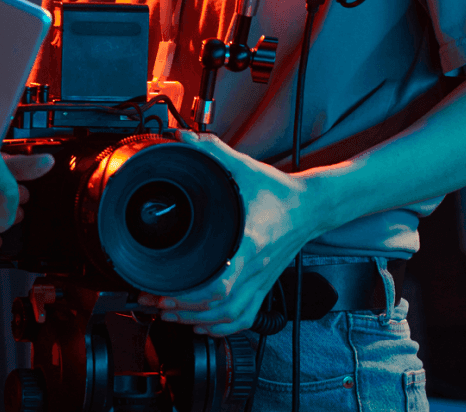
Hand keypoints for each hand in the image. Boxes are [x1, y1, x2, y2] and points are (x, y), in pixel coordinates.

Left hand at [137, 131, 321, 335]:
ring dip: (196, 321)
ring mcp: (261, 281)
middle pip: (217, 307)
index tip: (164, 290)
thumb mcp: (242, 168)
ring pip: (229, 318)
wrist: (312, 205)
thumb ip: (211, 151)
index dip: (190, 295)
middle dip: (180, 310)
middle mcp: (256, 269)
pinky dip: (221, 327)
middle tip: (153, 301)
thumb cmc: (277, 191)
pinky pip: (244, 318)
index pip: (221, 283)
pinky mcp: (265, 286)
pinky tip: (201, 324)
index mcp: (248, 243)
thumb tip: (182, 137)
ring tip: (169, 314)